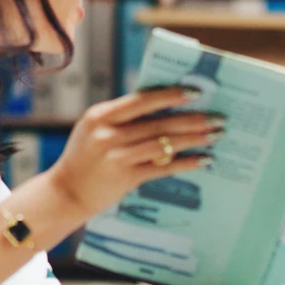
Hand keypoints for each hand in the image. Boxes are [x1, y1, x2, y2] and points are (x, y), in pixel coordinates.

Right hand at [48, 89, 224, 218]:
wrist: (66, 192)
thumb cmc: (86, 159)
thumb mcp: (95, 130)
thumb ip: (122, 119)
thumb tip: (164, 107)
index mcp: (101, 115)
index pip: (142, 100)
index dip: (170, 95)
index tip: (195, 92)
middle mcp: (108, 133)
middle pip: (159, 122)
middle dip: (193, 119)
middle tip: (218, 117)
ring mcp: (117, 156)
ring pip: (165, 144)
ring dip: (194, 139)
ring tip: (216, 136)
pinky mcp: (126, 177)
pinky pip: (163, 167)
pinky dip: (186, 162)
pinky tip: (203, 159)